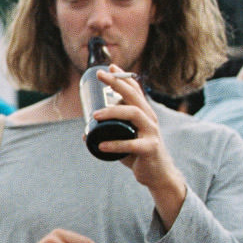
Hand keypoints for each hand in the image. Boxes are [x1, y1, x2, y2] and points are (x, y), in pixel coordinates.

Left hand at [92, 67, 187, 223]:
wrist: (157, 175)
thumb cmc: (139, 154)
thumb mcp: (124, 140)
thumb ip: (109, 134)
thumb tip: (85, 133)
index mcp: (143, 114)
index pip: (134, 91)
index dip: (122, 78)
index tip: (109, 67)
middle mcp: (149, 119)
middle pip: (134, 97)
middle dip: (117, 83)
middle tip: (100, 76)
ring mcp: (151, 133)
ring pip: (134, 114)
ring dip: (113, 112)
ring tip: (95, 115)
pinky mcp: (150, 149)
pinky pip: (132, 145)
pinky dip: (115, 145)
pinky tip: (101, 145)